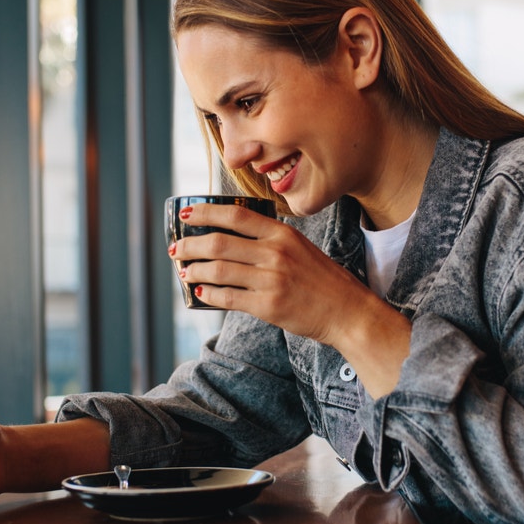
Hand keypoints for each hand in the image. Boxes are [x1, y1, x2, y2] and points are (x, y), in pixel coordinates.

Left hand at [171, 203, 411, 395]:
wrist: (346, 311)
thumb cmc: (322, 279)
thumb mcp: (300, 247)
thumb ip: (269, 239)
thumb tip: (229, 237)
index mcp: (282, 233)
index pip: (235, 216)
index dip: (205, 212)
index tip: (186, 214)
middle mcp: (275, 253)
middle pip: (219, 243)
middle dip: (190, 245)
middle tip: (177, 249)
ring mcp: (271, 280)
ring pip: (219, 270)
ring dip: (195, 270)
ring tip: (185, 272)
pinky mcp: (268, 306)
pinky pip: (228, 298)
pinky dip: (210, 294)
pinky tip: (201, 292)